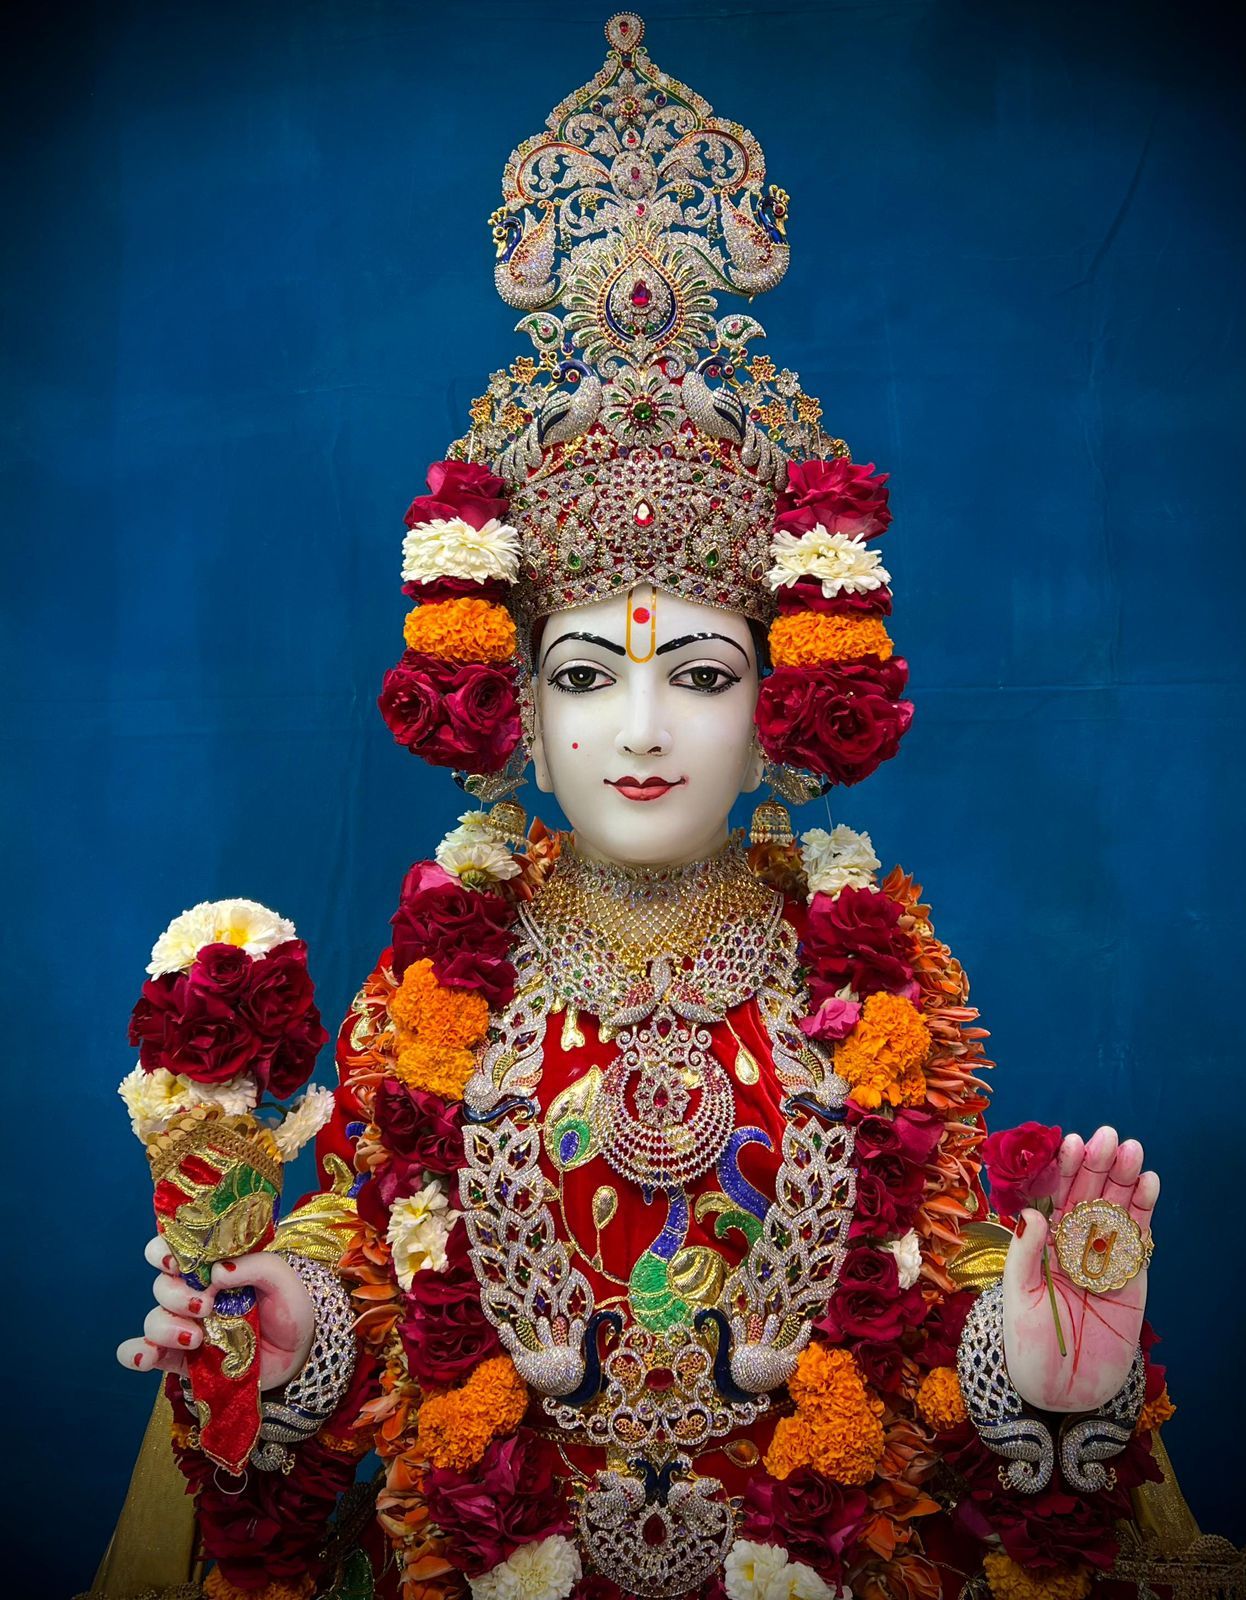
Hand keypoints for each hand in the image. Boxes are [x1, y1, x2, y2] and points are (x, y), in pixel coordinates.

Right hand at [117, 1236, 314, 1390]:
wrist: (300, 1349)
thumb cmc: (289, 1304)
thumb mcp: (281, 1277)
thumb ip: (255, 1265)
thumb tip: (217, 1271)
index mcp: (212, 1266)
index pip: (174, 1249)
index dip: (163, 1250)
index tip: (173, 1261)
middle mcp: (193, 1293)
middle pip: (162, 1285)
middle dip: (175, 1294)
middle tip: (205, 1305)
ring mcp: (186, 1325)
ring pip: (154, 1319)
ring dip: (164, 1326)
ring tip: (195, 1338)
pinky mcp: (183, 1358)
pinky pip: (148, 1354)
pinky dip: (138, 1354)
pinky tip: (147, 1356)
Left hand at [1002, 1125, 1158, 1412]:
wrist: (1062, 1392)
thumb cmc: (1028, 1345)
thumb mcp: (1017, 1298)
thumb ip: (1025, 1255)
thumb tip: (1032, 1212)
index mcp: (1039, 1241)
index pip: (1051, 1194)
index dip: (1060, 1168)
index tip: (1068, 1142)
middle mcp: (1071, 1242)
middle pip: (1087, 1193)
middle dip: (1097, 1164)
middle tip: (1107, 1136)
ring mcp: (1102, 1257)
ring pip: (1115, 1209)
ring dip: (1124, 1178)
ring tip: (1132, 1150)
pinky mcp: (1130, 1278)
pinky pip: (1137, 1240)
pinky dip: (1145, 1211)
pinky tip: (1149, 1183)